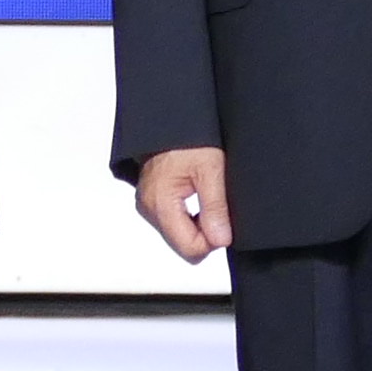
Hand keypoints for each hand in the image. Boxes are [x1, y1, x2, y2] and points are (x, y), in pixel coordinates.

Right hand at [133, 147, 233, 264]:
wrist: (168, 121)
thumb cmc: (187, 138)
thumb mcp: (211, 170)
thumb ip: (215, 208)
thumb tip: (221, 240)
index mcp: (160, 203)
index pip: (190, 249)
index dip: (213, 240)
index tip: (223, 219)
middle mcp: (149, 209)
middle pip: (183, 246)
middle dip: (205, 233)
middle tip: (216, 205)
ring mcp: (148, 206)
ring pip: (178, 236)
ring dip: (196, 225)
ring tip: (204, 196)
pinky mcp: (150, 203)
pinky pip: (172, 223)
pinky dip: (187, 217)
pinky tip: (195, 198)